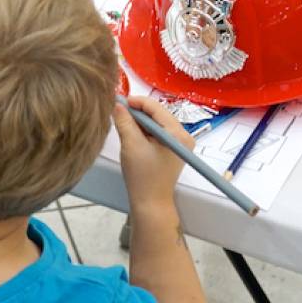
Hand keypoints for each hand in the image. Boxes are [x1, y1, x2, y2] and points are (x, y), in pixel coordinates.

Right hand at [113, 96, 193, 212]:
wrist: (151, 202)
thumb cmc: (143, 176)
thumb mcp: (131, 144)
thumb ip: (124, 121)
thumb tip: (117, 103)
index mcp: (177, 134)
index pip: (156, 108)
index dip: (136, 101)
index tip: (118, 100)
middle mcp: (183, 136)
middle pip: (158, 114)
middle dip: (138, 111)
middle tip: (118, 111)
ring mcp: (180, 143)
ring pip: (157, 123)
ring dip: (140, 121)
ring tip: (123, 122)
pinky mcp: (173, 150)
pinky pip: (158, 132)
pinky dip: (145, 130)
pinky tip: (132, 133)